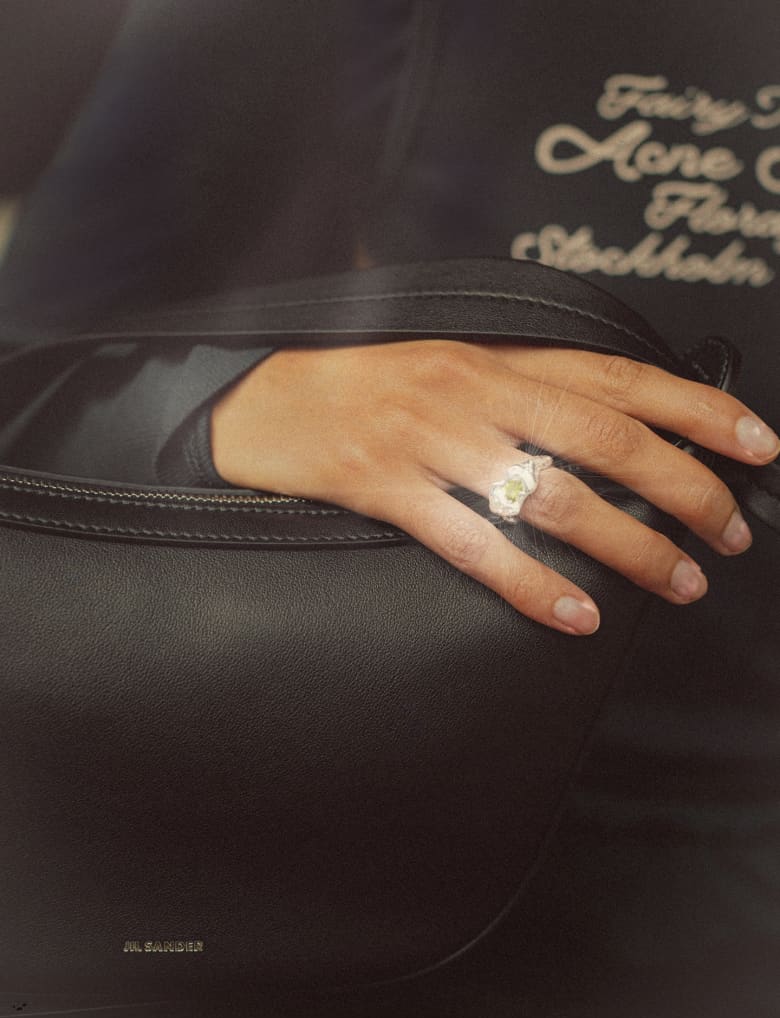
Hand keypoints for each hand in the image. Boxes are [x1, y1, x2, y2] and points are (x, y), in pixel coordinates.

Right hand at [211, 340, 779, 634]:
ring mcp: (429, 441)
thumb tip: (597, 403)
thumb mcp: (438, 354)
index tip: (756, 445)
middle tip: (729, 533)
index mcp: (492, 353)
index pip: (619, 376)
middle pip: (607, 439)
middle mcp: (471, 390)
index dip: (696, 409)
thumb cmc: (354, 380)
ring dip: (629, 546)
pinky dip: (532, 585)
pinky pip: (474, 544)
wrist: (255, 398)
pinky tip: (576, 616)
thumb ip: (513, 375)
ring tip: (679, 583)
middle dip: (685, 488)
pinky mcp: (386, 490)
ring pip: (554, 496)